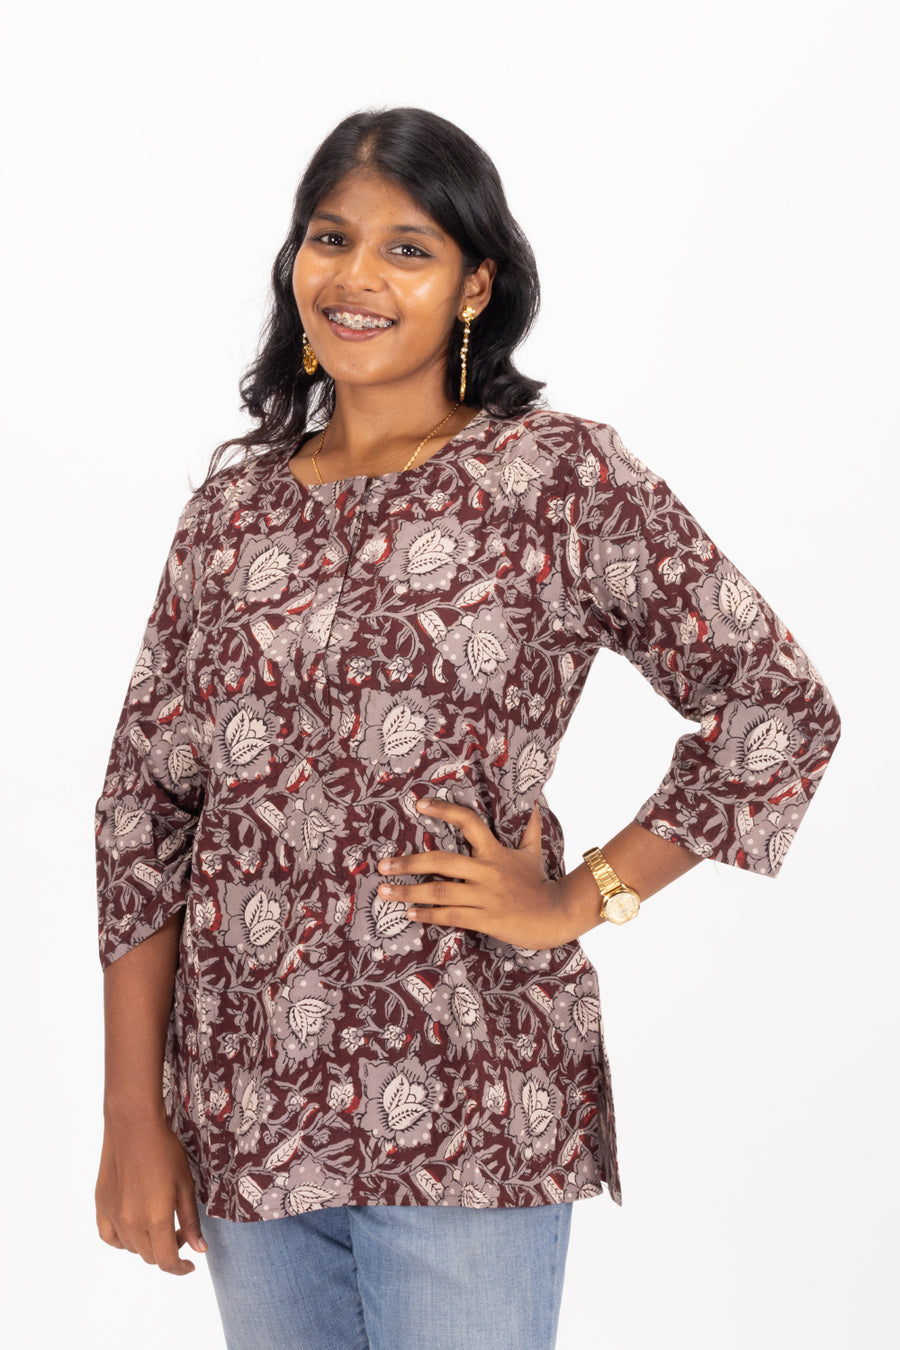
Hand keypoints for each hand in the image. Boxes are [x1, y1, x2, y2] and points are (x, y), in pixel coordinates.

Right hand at [95, 1111, 206, 1275]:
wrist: (133, 1126)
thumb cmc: (165, 1151)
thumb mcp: (185, 1184)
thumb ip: (190, 1220)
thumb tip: (199, 1249)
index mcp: (156, 1219)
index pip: (167, 1261)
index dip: (181, 1268)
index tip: (191, 1264)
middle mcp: (132, 1223)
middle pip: (150, 1256)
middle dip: (168, 1250)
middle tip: (179, 1230)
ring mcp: (113, 1216)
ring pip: (131, 1248)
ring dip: (147, 1244)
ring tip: (159, 1223)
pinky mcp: (101, 1206)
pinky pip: (109, 1237)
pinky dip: (122, 1240)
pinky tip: (133, 1227)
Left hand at [376, 797, 584, 949]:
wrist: (556, 915)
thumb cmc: (540, 883)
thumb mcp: (533, 852)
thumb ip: (529, 828)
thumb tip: (534, 803)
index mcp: (495, 851)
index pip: (468, 822)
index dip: (444, 811)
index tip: (419, 804)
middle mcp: (487, 871)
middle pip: (441, 861)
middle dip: (408, 863)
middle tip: (383, 865)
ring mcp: (486, 896)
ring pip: (440, 891)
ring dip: (409, 892)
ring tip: (385, 891)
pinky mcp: (486, 919)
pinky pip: (450, 916)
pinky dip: (427, 914)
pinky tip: (410, 913)